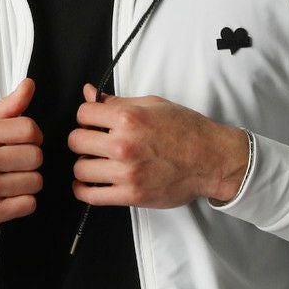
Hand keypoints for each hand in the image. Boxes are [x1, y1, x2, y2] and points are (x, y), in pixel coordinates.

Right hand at [0, 77, 43, 240]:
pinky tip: (8, 196)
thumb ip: (6, 108)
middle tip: (16, 164)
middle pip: (35, 156)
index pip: (28, 129)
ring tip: (11, 181)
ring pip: (35, 181)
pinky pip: (28, 204)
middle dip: (31, 161)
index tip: (26, 142)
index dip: (34, 136)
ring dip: (28, 182)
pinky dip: (23, 202)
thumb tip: (29, 85)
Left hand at [68, 83, 248, 208]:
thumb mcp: (154, 105)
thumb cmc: (187, 131)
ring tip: (96, 163)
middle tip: (94, 142)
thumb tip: (89, 93)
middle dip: (83, 140)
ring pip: (80, 169)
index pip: (83, 114)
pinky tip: (88, 183)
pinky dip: (83, 190)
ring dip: (85, 165)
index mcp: (129, 118)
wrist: (211, 159)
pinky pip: (91, 195)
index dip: (87, 117)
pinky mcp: (131, 195)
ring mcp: (127, 172)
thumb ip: (117, 101)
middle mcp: (124, 145)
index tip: (93, 123)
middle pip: (76, 142)